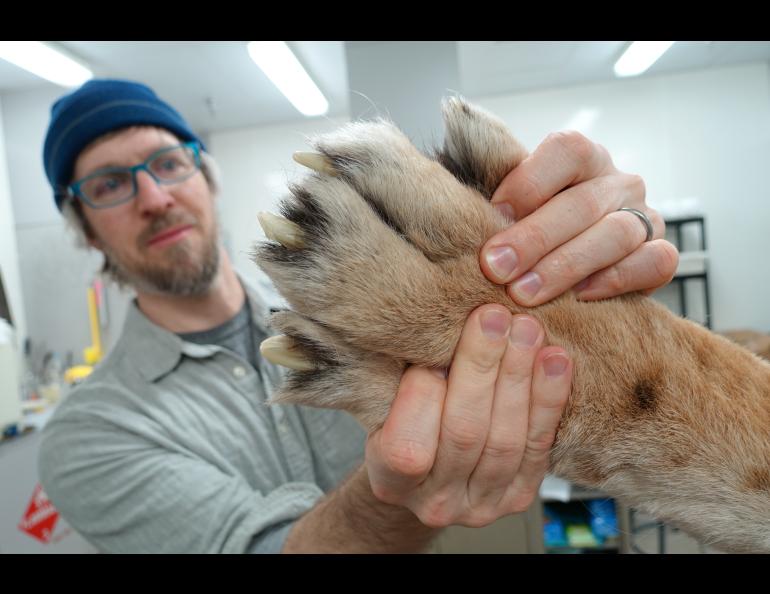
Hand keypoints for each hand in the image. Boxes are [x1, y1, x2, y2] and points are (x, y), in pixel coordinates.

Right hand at [365, 304, 571, 527]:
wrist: (432, 469)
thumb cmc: (402, 421)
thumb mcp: (386, 402)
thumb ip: (402, 378)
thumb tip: (425, 325)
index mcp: (390, 482)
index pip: (407, 449)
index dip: (422, 399)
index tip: (433, 353)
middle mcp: (436, 503)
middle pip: (464, 434)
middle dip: (481, 369)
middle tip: (493, 318)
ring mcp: (482, 505)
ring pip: (507, 440)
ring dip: (520, 377)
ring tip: (526, 329)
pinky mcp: (520, 494)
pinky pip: (539, 445)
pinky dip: (550, 399)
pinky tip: (556, 359)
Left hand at [480, 131, 678, 305]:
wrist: (563, 262)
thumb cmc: (525, 227)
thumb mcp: (505, 202)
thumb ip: (488, 185)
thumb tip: (453, 166)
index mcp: (580, 157)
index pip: (566, 150)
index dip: (528, 182)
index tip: (492, 214)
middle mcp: (617, 182)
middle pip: (582, 202)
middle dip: (534, 238)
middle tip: (495, 267)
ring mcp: (644, 217)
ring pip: (616, 234)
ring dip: (565, 266)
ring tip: (524, 293)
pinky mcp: (659, 254)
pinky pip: (654, 263)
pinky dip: (618, 279)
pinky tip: (579, 297)